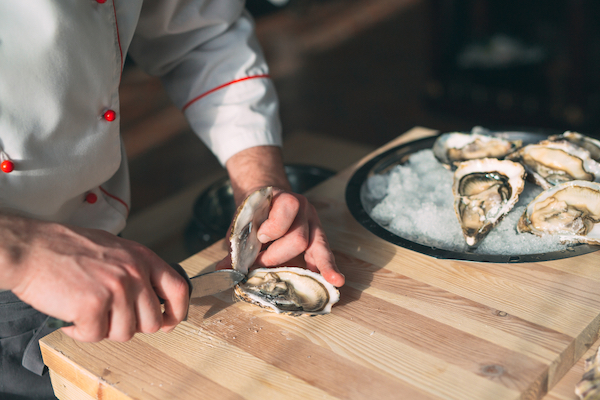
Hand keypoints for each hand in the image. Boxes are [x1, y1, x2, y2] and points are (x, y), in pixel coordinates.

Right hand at [0, 214, 188, 341]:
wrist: (32, 248)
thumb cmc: (68, 249)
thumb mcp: (116, 250)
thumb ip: (137, 271)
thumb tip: (153, 300)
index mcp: (143, 258)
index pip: (178, 290)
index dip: (176, 312)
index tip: (167, 323)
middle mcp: (135, 273)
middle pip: (152, 321)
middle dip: (130, 326)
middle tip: (108, 316)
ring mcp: (116, 289)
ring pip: (125, 333)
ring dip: (103, 328)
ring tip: (86, 310)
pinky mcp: (94, 305)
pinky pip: (95, 336)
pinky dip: (80, 332)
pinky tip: (71, 315)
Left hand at [222, 145, 343, 286]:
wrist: (266, 201)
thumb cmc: (255, 214)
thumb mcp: (243, 224)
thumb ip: (236, 245)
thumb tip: (222, 269)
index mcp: (284, 199)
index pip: (288, 208)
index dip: (274, 227)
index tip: (260, 237)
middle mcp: (304, 210)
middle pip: (298, 238)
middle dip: (277, 256)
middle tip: (261, 263)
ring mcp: (314, 224)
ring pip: (315, 247)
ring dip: (297, 264)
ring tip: (294, 276)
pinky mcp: (318, 238)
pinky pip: (325, 254)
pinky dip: (328, 268)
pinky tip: (335, 280)